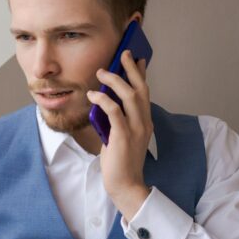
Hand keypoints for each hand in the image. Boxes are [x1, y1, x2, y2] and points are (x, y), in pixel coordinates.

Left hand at [86, 49, 152, 220]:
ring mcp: (136, 129)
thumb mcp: (120, 136)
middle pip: (140, 88)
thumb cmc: (119, 162)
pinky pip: (115, 111)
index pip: (145, 93)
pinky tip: (93, 95)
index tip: (137, 59)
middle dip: (131, 69)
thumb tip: (105, 103)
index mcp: (145, 122)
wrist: (125, 184)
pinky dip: (104, 100)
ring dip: (115, 81)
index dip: (141, 74)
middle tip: (123, 54)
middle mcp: (144, 122)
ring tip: (102, 72)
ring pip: (129, 96)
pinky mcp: (123, 136)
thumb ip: (117, 120)